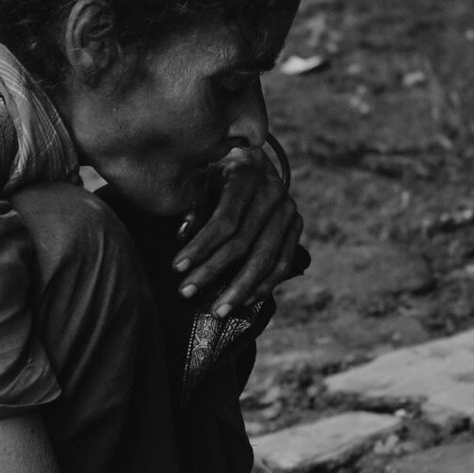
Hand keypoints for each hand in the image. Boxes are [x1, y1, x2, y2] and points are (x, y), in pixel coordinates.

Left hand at [173, 144, 306, 317]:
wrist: (254, 161)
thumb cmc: (218, 174)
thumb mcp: (202, 180)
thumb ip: (194, 207)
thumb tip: (181, 238)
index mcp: (247, 176)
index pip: (224, 221)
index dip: (200, 247)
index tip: (177, 268)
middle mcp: (272, 193)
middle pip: (243, 243)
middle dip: (212, 272)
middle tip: (186, 293)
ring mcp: (288, 211)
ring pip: (265, 259)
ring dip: (240, 289)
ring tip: (218, 311)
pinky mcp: (296, 226)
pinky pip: (283, 263)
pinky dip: (264, 285)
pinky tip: (245, 301)